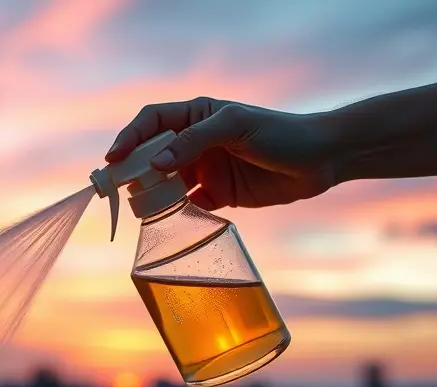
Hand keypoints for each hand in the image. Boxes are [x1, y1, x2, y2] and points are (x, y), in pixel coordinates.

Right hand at [106, 98, 339, 210]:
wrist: (323, 159)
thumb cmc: (282, 132)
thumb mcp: (236, 126)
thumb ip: (194, 141)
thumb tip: (156, 163)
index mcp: (197, 115)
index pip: (152, 122)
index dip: (129, 138)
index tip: (114, 159)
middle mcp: (196, 142)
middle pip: (152, 156)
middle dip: (134, 171)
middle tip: (119, 189)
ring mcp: (207, 169)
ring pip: (167, 183)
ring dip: (153, 195)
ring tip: (142, 208)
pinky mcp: (220, 195)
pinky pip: (189, 206)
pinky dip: (178, 214)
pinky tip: (172, 221)